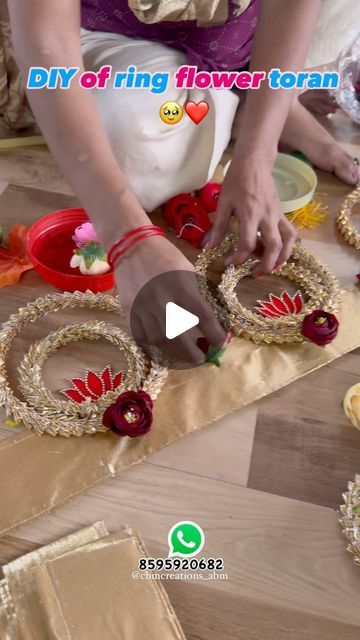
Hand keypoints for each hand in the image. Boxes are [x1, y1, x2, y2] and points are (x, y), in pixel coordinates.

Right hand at [115, 235, 225, 363]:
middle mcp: (161, 299)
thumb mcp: (188, 272)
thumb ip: (198, 297)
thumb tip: (211, 324)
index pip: (203, 316)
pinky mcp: (128, 312)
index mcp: (181, 286)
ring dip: (174, 352)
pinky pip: (142, 337)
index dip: (215, 334)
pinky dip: (154, 345)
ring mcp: (142, 307)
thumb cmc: (166, 258)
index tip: (220, 342)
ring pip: (159, 340)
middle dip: (192, 353)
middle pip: (178, 336)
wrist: (132, 247)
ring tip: (183, 354)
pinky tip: (163, 345)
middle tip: (200, 358)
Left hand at [207, 154, 296, 275]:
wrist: (254, 163)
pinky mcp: (282, 214)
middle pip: (273, 247)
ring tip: (271, 268)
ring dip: (282, 258)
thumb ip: (218, 227)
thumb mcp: (223, 203)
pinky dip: (288, 246)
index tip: (228, 263)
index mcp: (250, 214)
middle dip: (265, 265)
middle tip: (253, 274)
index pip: (247, 243)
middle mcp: (267, 217)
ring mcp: (277, 215)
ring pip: (288, 241)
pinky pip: (290, 233)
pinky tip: (279, 253)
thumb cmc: (236, 181)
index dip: (238, 258)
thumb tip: (208, 248)